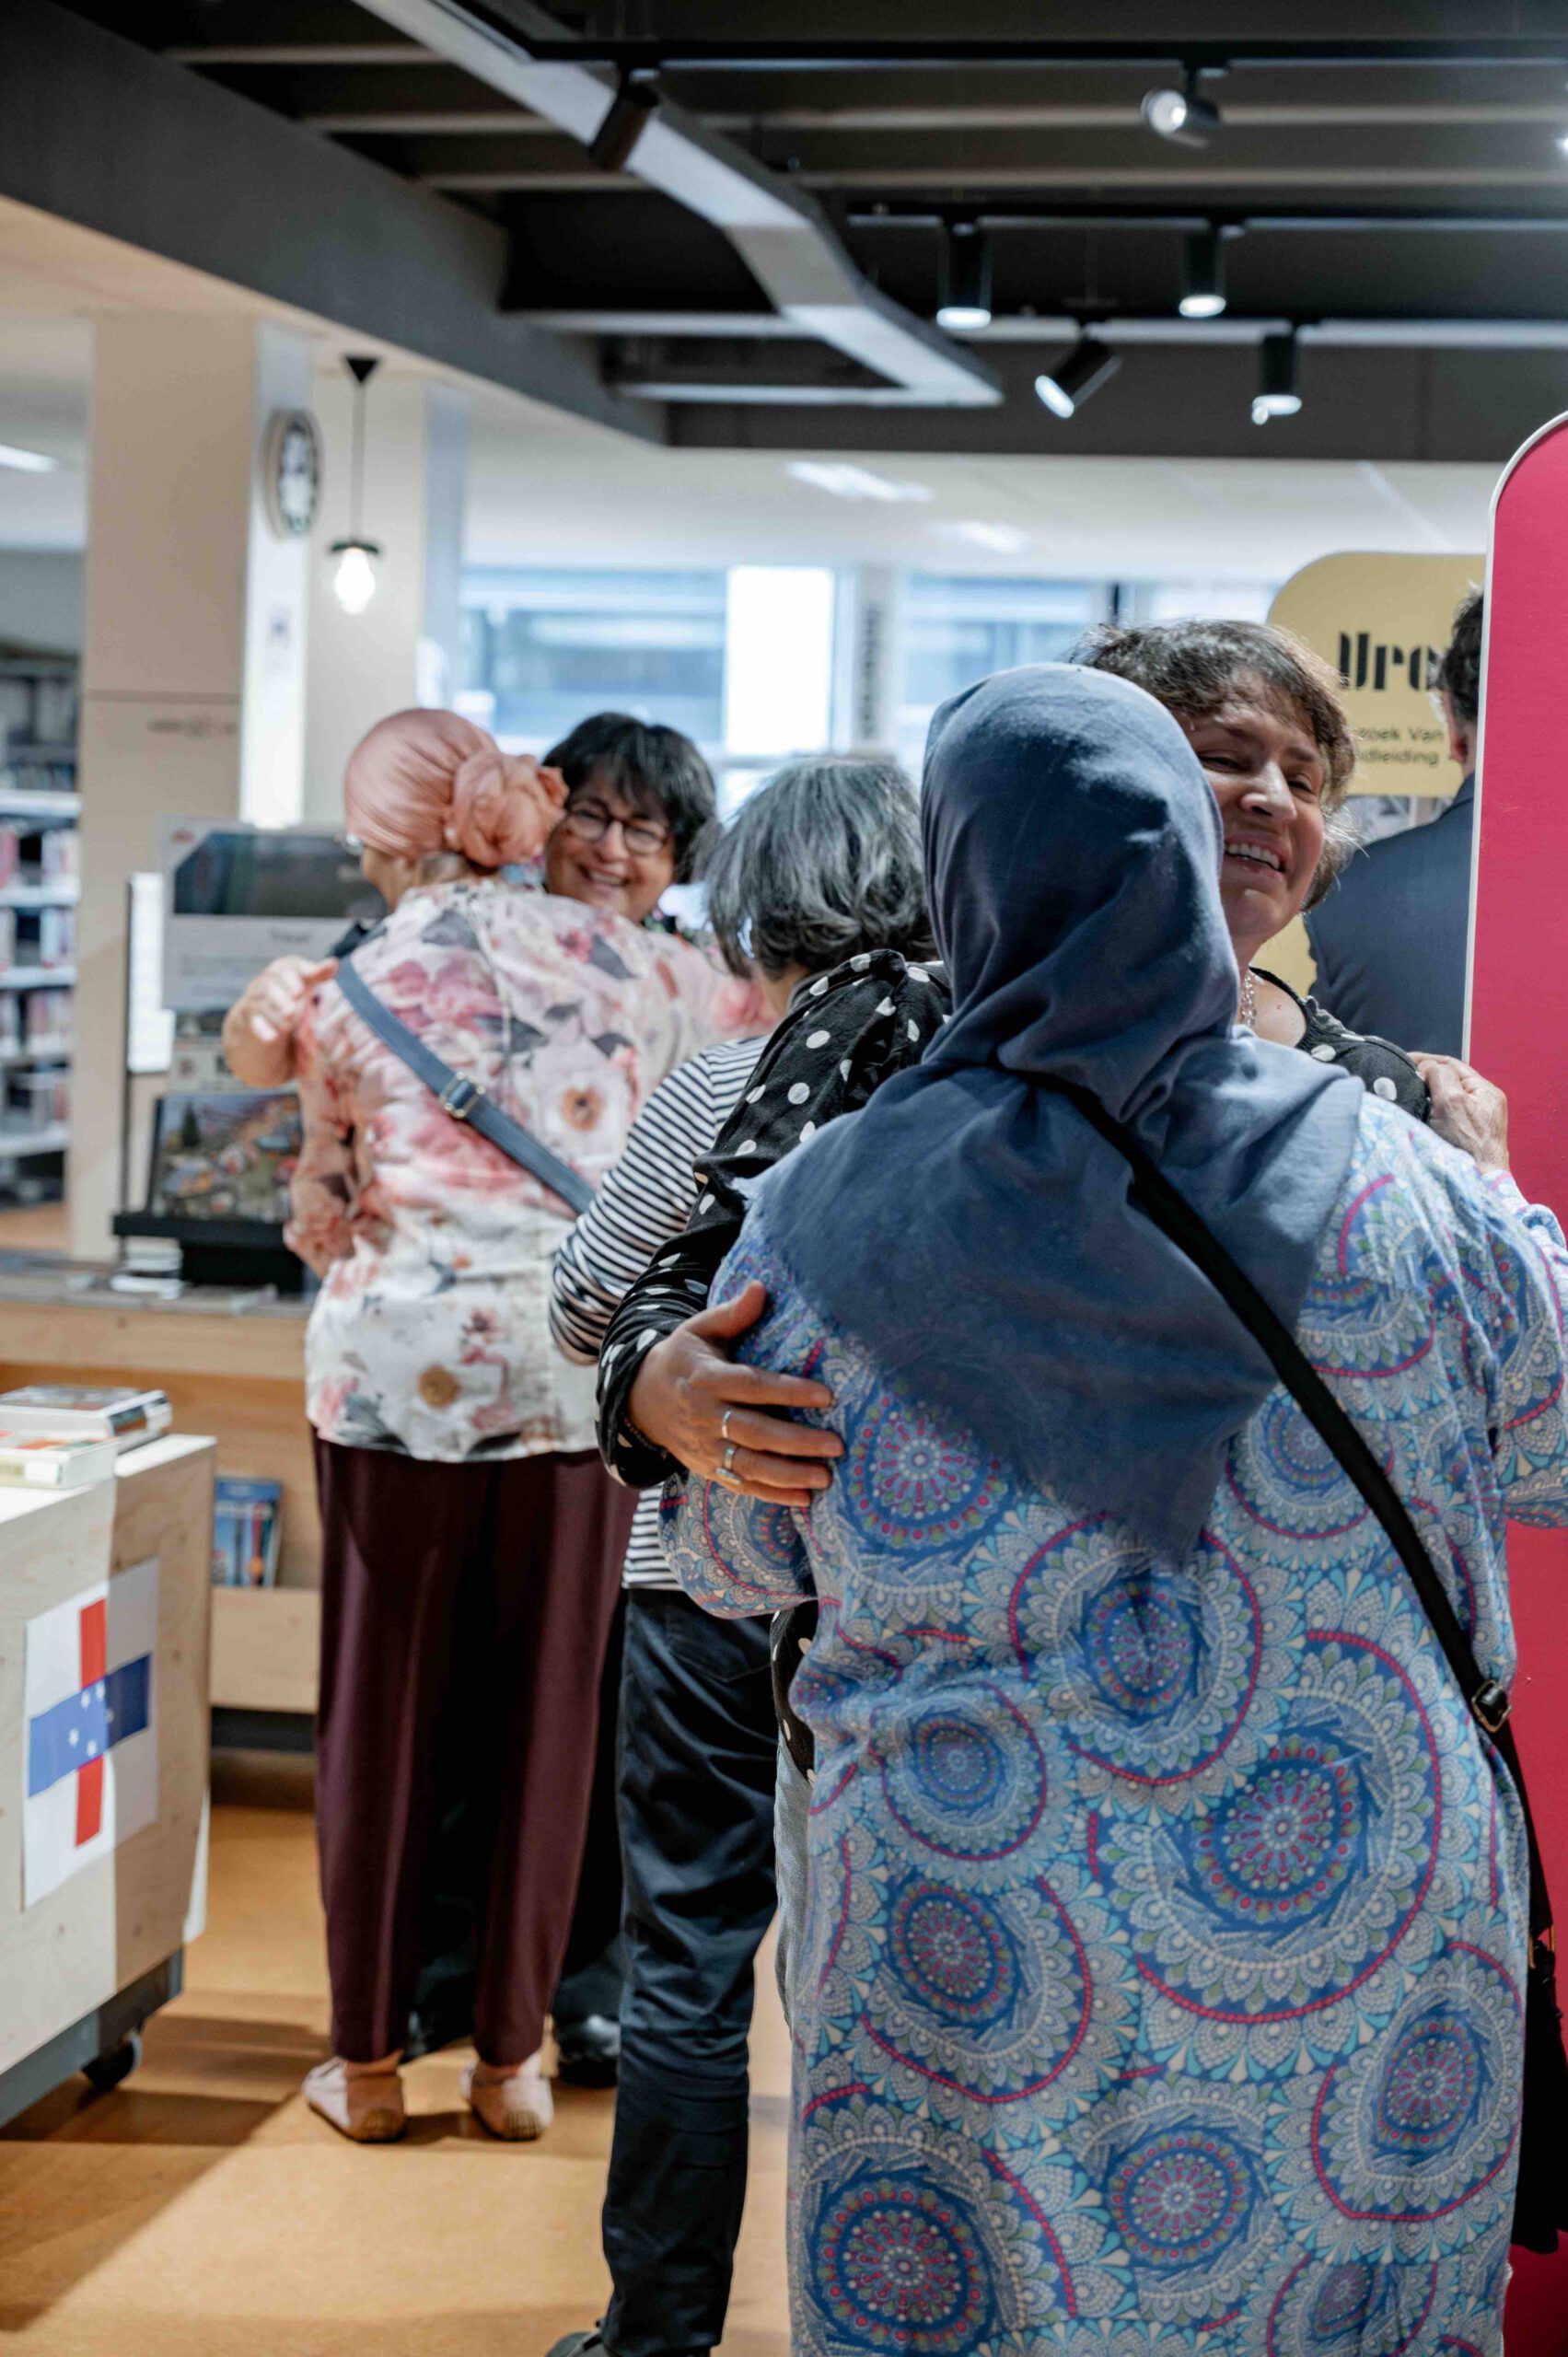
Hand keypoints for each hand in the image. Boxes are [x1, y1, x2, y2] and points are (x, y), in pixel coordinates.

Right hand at [244, 954, 337, 1044]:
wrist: (262, 1015)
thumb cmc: (291, 994)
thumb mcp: (305, 983)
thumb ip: (318, 974)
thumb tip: (334, 963)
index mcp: (280, 971)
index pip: (287, 966)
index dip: (300, 969)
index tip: (311, 974)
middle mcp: (264, 983)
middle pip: (270, 983)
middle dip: (284, 992)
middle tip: (297, 999)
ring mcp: (255, 1001)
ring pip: (261, 1004)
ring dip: (275, 1012)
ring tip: (289, 1021)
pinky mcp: (250, 1020)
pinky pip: (254, 1023)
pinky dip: (263, 1030)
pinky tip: (273, 1037)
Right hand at [628, 1281, 843, 1509]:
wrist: (642, 1398)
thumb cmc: (685, 1357)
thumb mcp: (699, 1329)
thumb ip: (732, 1313)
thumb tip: (760, 1287)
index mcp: (707, 1378)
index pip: (752, 1386)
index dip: (788, 1392)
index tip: (827, 1395)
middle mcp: (705, 1416)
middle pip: (754, 1431)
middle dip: (797, 1441)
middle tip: (836, 1444)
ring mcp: (705, 1447)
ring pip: (749, 1465)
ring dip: (788, 1474)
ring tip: (825, 1477)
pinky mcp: (707, 1468)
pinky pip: (741, 1485)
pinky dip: (772, 1495)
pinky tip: (804, 1499)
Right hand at [1410, 1053, 1509, 1173]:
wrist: (1478, 1183)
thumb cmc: (1467, 1145)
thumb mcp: (1451, 1101)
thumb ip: (1439, 1075)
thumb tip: (1426, 1068)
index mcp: (1485, 1090)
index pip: (1452, 1064)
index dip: (1426, 1060)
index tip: (1403, 1061)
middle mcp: (1484, 1103)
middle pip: (1449, 1081)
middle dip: (1425, 1077)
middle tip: (1402, 1078)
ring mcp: (1476, 1121)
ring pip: (1445, 1098)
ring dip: (1426, 1095)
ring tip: (1407, 1095)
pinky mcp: (1467, 1137)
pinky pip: (1445, 1116)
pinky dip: (1430, 1111)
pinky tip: (1418, 1115)